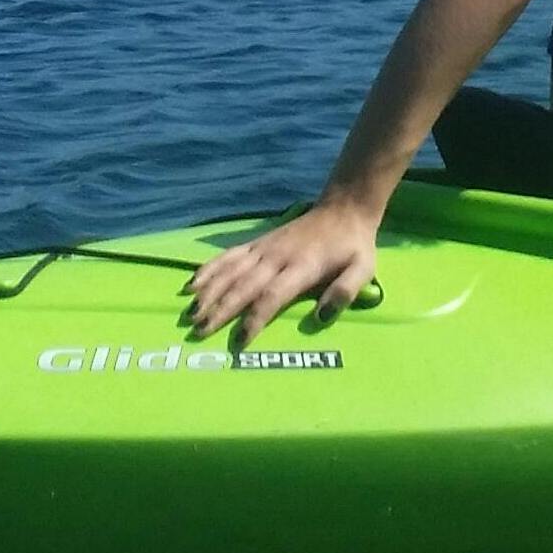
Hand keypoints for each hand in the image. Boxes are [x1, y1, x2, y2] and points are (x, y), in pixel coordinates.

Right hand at [184, 203, 378, 343]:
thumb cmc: (353, 247)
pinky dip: (208, 268)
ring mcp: (264, 248)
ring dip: (208, 291)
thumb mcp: (363, 269)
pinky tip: (191, 283)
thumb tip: (322, 317)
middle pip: (243, 286)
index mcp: (302, 267)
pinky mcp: (257, 242)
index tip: (239, 342)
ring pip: (230, 270)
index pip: (272, 297)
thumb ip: (345, 291)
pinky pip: (228, 255)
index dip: (254, 320)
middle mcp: (277, 257)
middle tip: (198, 332)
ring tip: (189, 313)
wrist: (343, 209)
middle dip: (220, 310)